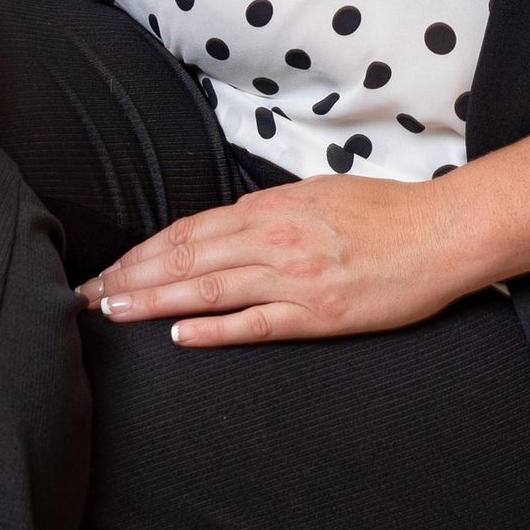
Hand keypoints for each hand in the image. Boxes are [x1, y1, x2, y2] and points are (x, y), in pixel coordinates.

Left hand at [75, 171, 483, 343]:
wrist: (441, 232)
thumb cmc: (385, 211)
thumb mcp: (319, 193)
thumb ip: (272, 209)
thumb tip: (232, 222)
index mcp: (271, 208)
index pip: (189, 230)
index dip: (143, 251)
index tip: (109, 269)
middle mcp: (273, 239)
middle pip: (185, 258)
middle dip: (131, 278)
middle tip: (88, 297)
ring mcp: (294, 278)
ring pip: (207, 289)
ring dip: (154, 301)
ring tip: (114, 313)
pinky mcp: (317, 313)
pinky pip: (254, 324)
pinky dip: (213, 329)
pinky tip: (178, 336)